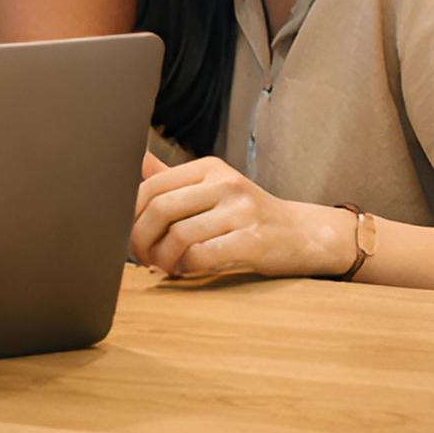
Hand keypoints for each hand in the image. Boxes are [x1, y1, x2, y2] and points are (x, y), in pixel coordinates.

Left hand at [132, 152, 353, 283]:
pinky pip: (204, 256)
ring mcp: (242, 211)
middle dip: (141, 239)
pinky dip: (187, 268)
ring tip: (164, 267)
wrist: (304, 234)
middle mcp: (225, 183)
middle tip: (142, 258)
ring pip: (179, 235)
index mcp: (209, 168)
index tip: (130, 236)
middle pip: (160, 209)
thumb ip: (173, 179)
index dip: (131, 215)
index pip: (151, 186)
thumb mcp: (213, 189)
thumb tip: (135, 160)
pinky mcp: (254, 240)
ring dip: (163, 259)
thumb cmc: (248, 215)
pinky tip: (188, 272)